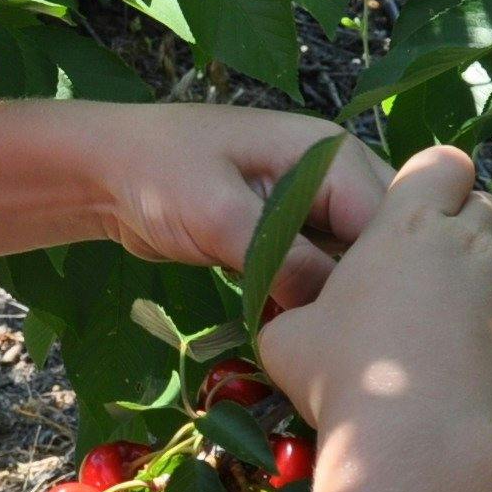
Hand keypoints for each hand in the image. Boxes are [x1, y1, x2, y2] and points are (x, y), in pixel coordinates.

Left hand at [91, 105, 397, 307]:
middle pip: (379, 239)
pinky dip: (312, 296)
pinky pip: (320, 268)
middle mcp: (332, 175)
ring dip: (339, 296)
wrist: (105, 170)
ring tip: (328, 338)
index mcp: (328, 153)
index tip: (368, 322)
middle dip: (370, 285)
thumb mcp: (221, 215)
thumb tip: (329, 309)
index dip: (386, 270)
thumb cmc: (160, 172)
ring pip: (351, 258)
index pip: (387, 216)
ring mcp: (310, 205)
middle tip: (351, 337)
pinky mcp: (288, 232)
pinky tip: (302, 329)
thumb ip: (281, 257)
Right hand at [254, 144, 491, 457]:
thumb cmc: (345, 384)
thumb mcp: (289, 342)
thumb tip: (294, 321)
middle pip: (489, 205)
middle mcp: (473, 242)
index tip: (431, 208)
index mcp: (406, 228)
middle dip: (475, 228)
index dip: (440, 180)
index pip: (441, 164)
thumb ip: (299, 315)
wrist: (423, 444)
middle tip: (455, 270)